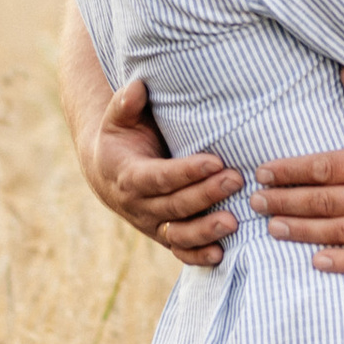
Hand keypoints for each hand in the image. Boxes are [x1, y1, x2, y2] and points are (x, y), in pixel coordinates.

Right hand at [83, 73, 241, 268]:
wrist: (107, 172)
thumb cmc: (122, 136)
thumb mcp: (118, 118)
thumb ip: (126, 103)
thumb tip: (138, 87)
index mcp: (127, 174)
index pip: (158, 177)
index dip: (186, 171)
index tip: (214, 160)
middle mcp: (138, 204)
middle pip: (174, 205)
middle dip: (206, 194)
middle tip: (236, 180)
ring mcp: (151, 223)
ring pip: (178, 232)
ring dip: (205, 230)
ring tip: (234, 222)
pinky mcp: (163, 235)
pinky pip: (180, 250)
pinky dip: (198, 255)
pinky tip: (220, 253)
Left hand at [251, 75, 343, 271]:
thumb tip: (342, 72)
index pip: (325, 168)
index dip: (290, 172)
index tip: (264, 173)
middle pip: (325, 202)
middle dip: (286, 203)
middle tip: (254, 204)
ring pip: (343, 232)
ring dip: (304, 233)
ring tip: (274, 231)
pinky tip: (318, 263)